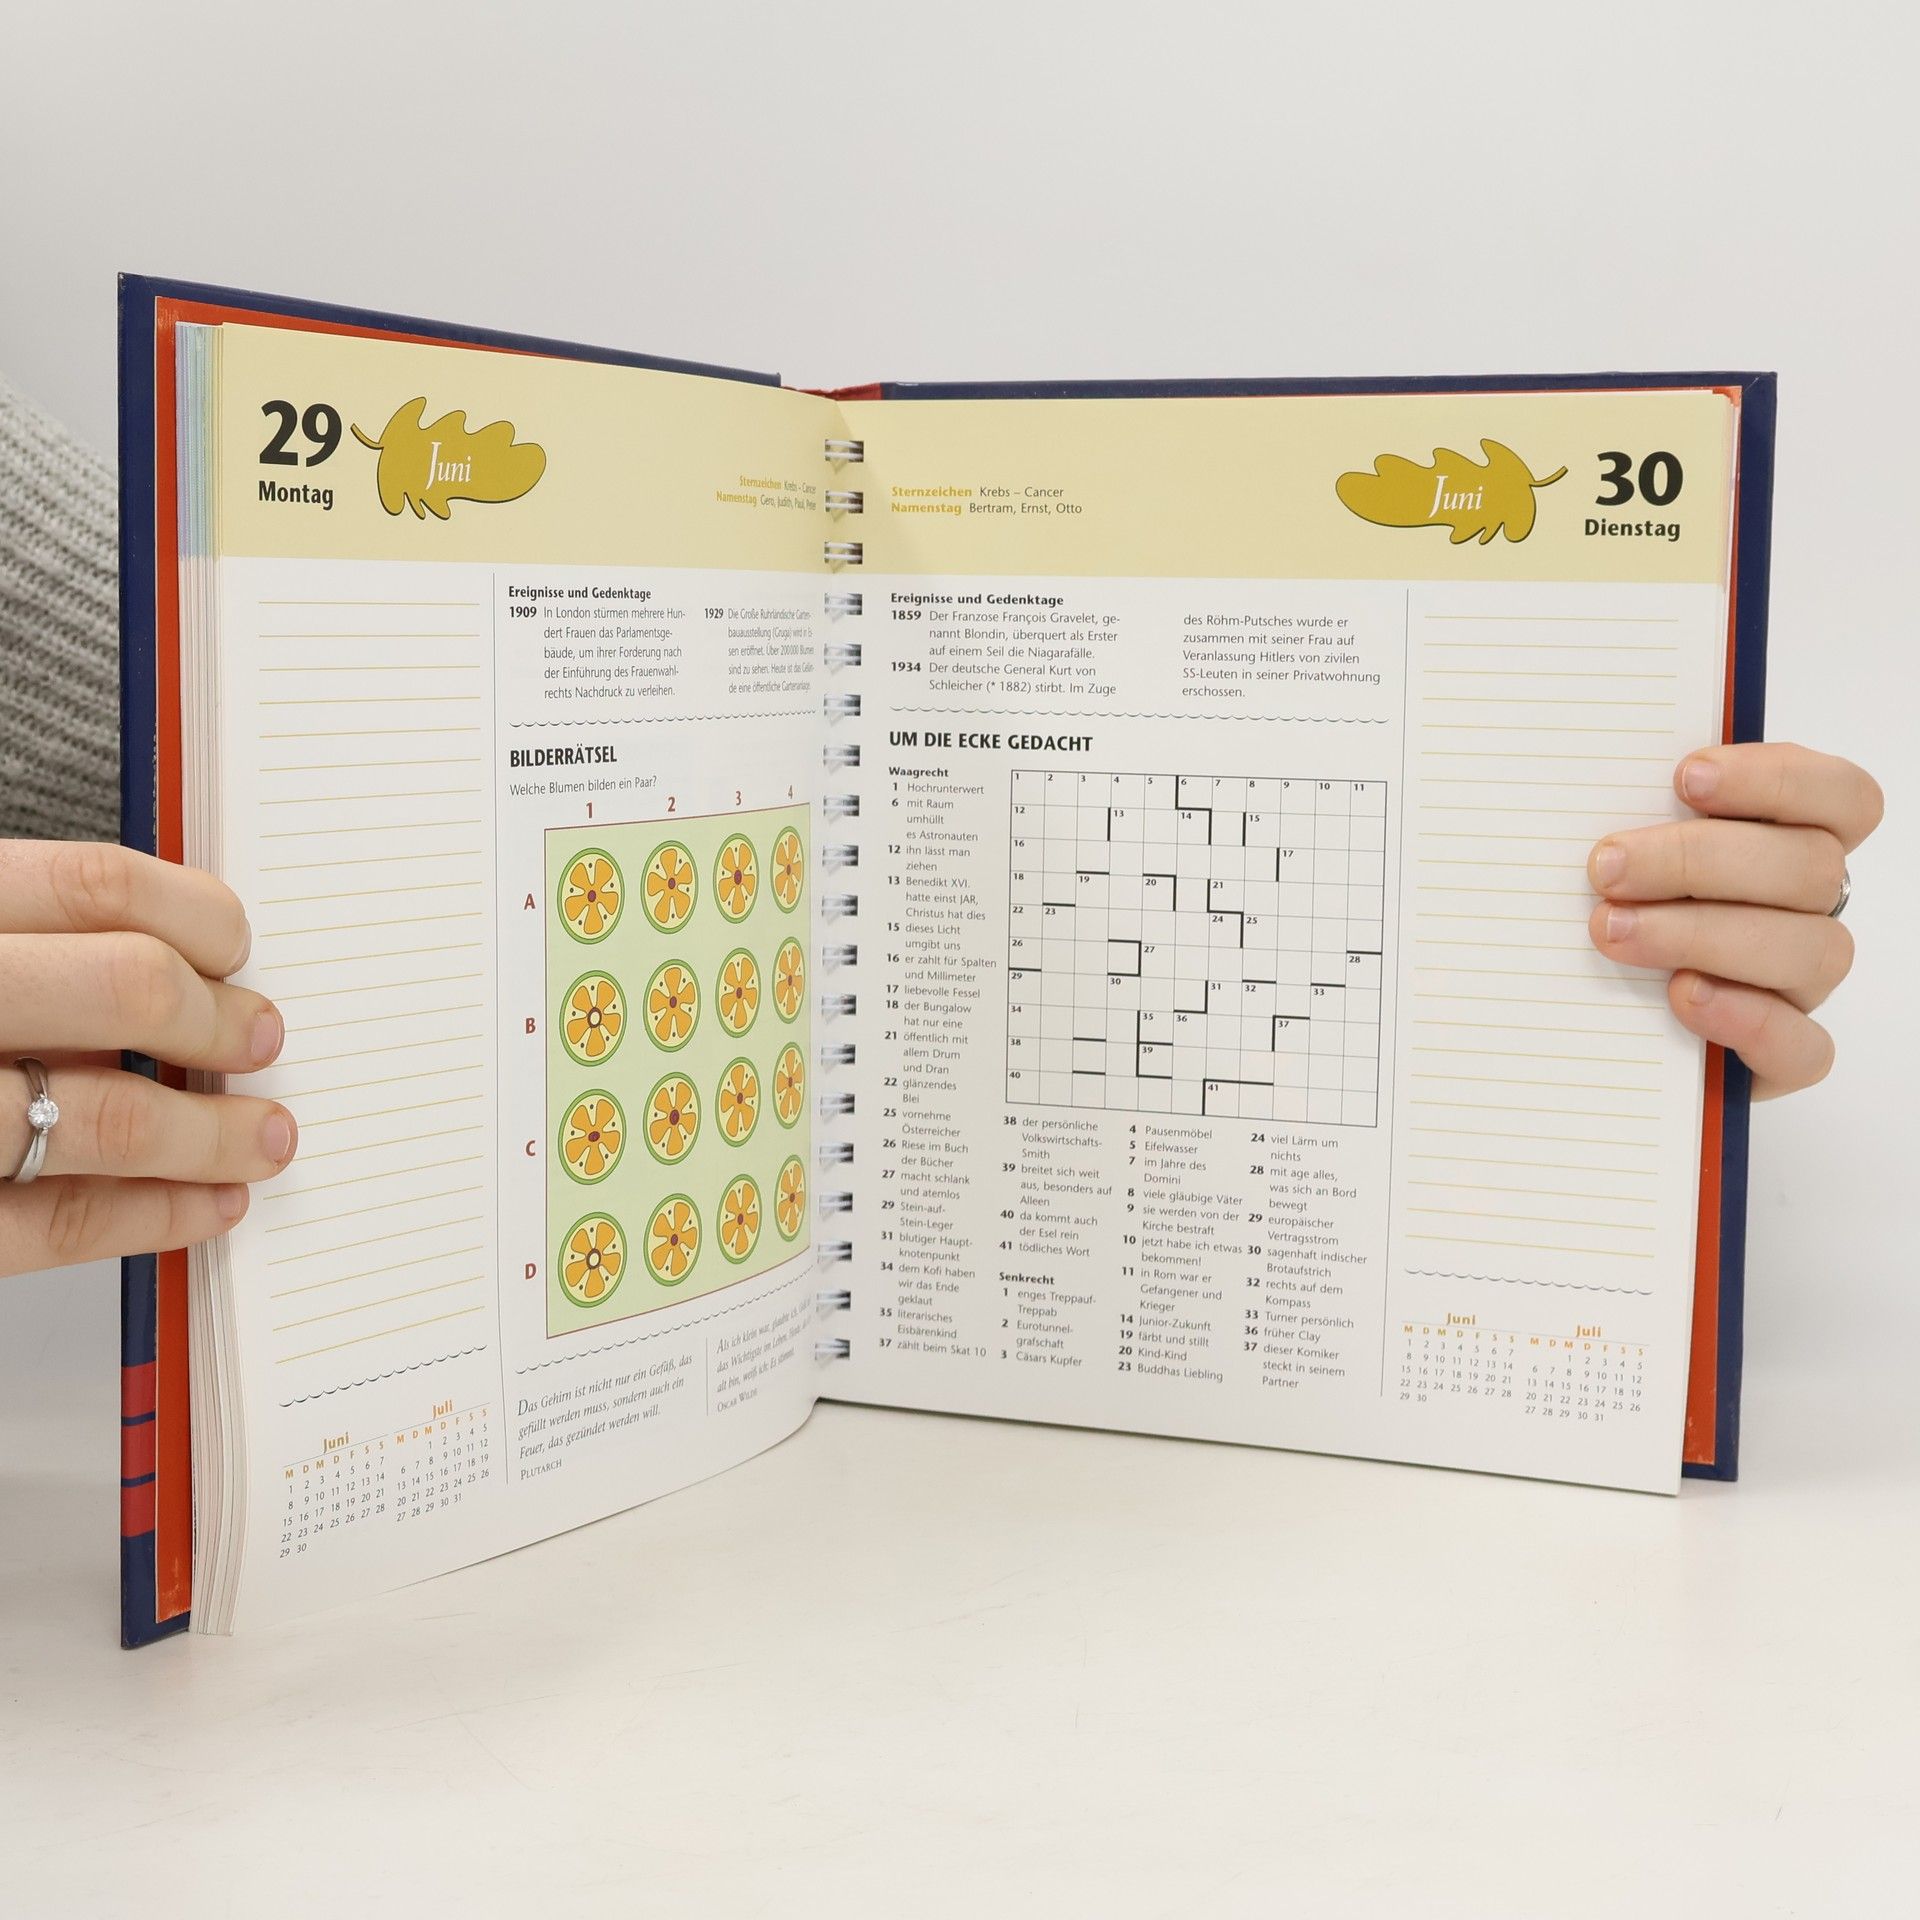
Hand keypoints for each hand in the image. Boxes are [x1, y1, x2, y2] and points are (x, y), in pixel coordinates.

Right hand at [0, 841, 298, 1277]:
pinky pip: (52, 1222)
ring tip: (259, 1136)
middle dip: (219, 1021)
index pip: (93, 885)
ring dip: (209, 1133)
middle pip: (122, 987)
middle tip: (260, 1039)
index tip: (235, 947)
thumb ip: (13, 942)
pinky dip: (150, 1217)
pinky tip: (203, 1208)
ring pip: (103, 1116)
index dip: (196, 916)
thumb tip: (164, 960)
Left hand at [1587, 744, 1883, 1098]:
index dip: (1777, 780)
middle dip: (1698, 861)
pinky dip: (1746, 1018)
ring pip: (1810, 950)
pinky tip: (1682, 997)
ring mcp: (1800, 987)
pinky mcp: (1781, 1058)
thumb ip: (1620, 809)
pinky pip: (1803, 1046)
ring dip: (1704, 934)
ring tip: (1613, 933)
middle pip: (1810, 868)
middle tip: (1606, 869)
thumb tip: (1570, 768)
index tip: (1686, 778)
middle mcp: (1808, 911)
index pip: (1839, 797)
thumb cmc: (1602, 905)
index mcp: (1788, 842)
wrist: (1573, 1019)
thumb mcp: (1608, 850)